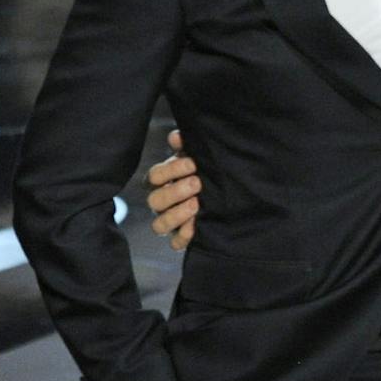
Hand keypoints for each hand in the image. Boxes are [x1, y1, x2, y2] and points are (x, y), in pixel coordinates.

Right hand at [146, 128, 200, 249]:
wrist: (226, 194)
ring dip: (177, 214)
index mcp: (161, 182)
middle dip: (176, 191)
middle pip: (155, 200)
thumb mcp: (197, 157)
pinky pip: (175, 243)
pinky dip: (184, 236)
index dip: (171, 170)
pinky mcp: (181, 237)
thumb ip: (186, 146)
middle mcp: (161, 203)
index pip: (154, 176)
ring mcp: (169, 221)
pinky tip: (197, 226)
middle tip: (197, 183)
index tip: (193, 163)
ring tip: (197, 204)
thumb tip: (177, 137)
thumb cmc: (204, 172)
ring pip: (159, 224)